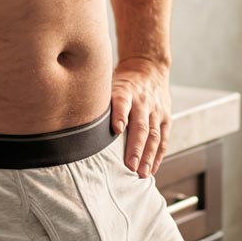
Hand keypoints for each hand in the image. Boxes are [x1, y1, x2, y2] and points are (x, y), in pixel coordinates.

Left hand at [110, 58, 170, 177]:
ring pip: (154, 135)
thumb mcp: (110, 83)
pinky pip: (163, 139)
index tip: (117, 129)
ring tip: (142, 173)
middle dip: (136, 147)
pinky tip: (151, 169)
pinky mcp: (166, 117)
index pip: (123, 102)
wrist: (148, 67)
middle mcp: (143, 102)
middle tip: (130, 166)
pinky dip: (158, 156)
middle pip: (141, 126)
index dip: (120, 116)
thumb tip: (76, 122)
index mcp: (126, 91)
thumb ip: (100, 102)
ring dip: (148, 156)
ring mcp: (156, 110)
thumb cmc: (122, 81)